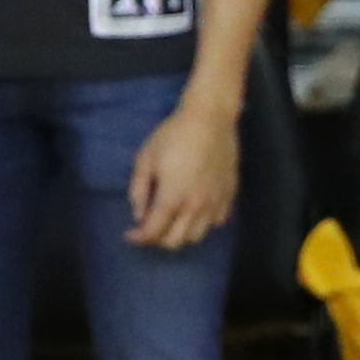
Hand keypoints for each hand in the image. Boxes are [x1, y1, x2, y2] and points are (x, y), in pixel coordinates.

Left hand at [126, 87, 239, 249]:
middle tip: (148, 229)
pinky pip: (216, 221)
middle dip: (157, 240)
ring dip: (180, 235)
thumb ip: (138, 191)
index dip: (138, 238)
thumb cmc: (173, 135)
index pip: (153, 233)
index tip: (130, 235)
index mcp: (172, 198)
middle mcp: (196, 205)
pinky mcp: (229, 194)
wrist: (211, 118)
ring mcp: (215, 201)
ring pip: (197, 236)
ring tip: (170, 223)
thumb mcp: (145, 160)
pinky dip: (202, 224)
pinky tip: (193, 212)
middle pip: (175, 241)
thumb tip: (139, 215)